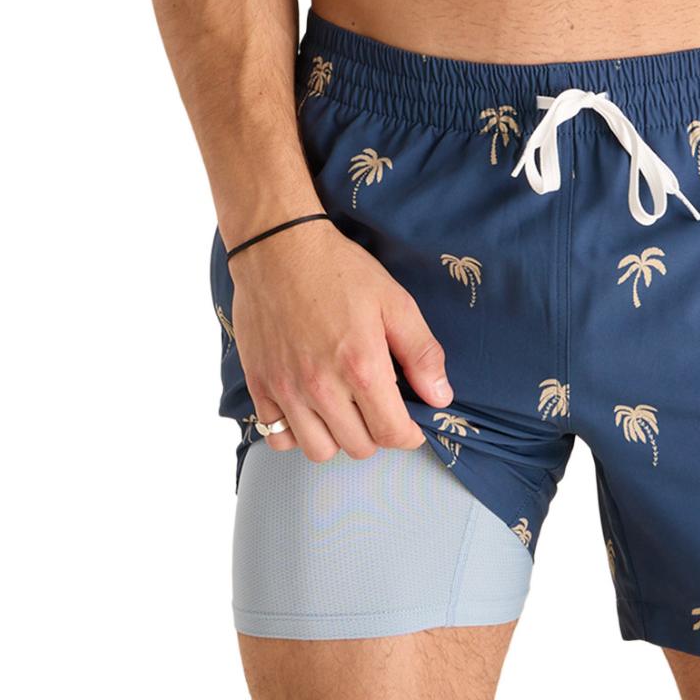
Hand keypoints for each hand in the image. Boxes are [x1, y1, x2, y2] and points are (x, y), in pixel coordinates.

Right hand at [229, 222, 453, 461]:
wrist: (278, 248)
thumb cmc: (339, 270)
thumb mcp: (394, 301)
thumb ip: (421, 352)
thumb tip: (440, 397)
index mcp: (361, 366)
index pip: (391, 433)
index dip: (409, 434)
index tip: (410, 424)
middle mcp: (321, 387)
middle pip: (358, 447)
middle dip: (376, 433)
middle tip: (377, 407)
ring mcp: (286, 389)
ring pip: (318, 451)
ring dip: (338, 438)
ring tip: (344, 410)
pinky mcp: (259, 385)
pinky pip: (278, 438)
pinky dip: (295, 434)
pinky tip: (309, 409)